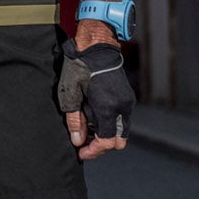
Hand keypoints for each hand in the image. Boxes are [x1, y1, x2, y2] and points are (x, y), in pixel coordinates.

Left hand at [57, 37, 132, 160]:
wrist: (98, 46)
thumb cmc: (80, 67)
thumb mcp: (70, 93)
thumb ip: (74, 120)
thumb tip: (78, 141)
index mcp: (109, 107)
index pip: (106, 142)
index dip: (93, 151)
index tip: (81, 152)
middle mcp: (123, 107)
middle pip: (118, 141)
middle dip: (101, 146)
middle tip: (84, 142)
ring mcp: (128, 103)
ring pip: (121, 132)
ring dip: (106, 135)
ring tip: (87, 128)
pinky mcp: (128, 98)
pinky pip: (122, 120)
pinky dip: (110, 124)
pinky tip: (94, 116)